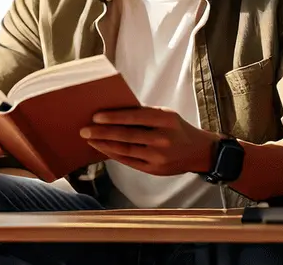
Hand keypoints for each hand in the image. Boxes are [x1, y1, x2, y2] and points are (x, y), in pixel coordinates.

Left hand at [80, 106, 215, 175]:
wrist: (198, 152)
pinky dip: (114, 154)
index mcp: (165, 120)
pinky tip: (103, 149)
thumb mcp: (166, 115)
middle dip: (102, 133)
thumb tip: (114, 112)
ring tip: (90, 139)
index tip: (96, 116)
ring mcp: (158, 157)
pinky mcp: (154, 170)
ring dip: (104, 144)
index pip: (134, 117)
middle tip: (84, 129)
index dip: (114, 117)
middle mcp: (162, 139)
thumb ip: (144, 114)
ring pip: (125, 150)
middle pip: (126, 135)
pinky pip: (129, 161)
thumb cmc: (177, 129)